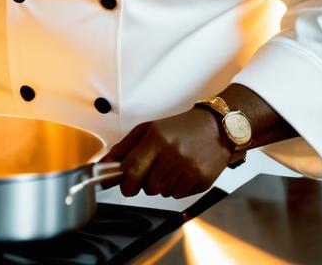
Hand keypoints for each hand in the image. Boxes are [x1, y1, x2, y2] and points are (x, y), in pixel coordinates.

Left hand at [99, 108, 232, 198]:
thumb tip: (104, 165)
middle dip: (145, 183)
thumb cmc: (181, 127)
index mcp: (157, 138)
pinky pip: (179, 195)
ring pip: (163, 193)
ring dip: (162, 184)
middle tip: (151, 170)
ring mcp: (189, 168)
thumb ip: (125, 147)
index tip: (119, 183)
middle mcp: (173, 154)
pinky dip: (178, 187)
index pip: (132, 169)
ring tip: (172, 166)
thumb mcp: (150, 129)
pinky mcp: (202, 180)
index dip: (123, 181)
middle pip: (147, 187)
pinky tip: (184, 171)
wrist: (216, 126)